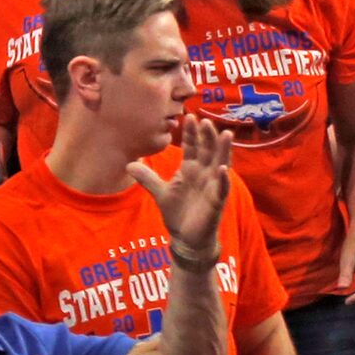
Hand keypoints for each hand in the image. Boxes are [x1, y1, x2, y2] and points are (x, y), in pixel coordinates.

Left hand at [127, 113, 231, 263]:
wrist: (186, 238)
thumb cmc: (178, 213)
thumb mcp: (159, 192)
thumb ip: (147, 177)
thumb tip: (129, 163)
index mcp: (191, 170)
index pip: (192, 147)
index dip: (191, 133)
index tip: (188, 116)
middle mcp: (204, 175)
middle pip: (207, 151)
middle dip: (207, 136)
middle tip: (205, 120)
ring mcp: (212, 187)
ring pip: (220, 164)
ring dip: (223, 151)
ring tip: (226, 134)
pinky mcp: (216, 202)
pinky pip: (222, 189)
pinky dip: (223, 179)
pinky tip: (222, 168)